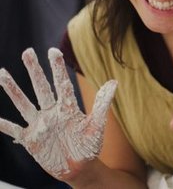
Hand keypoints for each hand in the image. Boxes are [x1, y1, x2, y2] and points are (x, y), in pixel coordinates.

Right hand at [0, 48, 116, 179]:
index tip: (53, 51)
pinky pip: (15, 130)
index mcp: (68, 108)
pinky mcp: (31, 140)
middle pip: (41, 88)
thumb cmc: (90, 146)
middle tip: (27, 52)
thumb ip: (101, 105)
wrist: (80, 168)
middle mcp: (52, 113)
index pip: (62, 84)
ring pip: (24, 104)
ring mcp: (40, 125)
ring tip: (2, 73)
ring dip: (13, 90)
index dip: (57, 68)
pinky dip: (4, 124)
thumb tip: (113, 82)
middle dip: (34, 71)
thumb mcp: (96, 126)